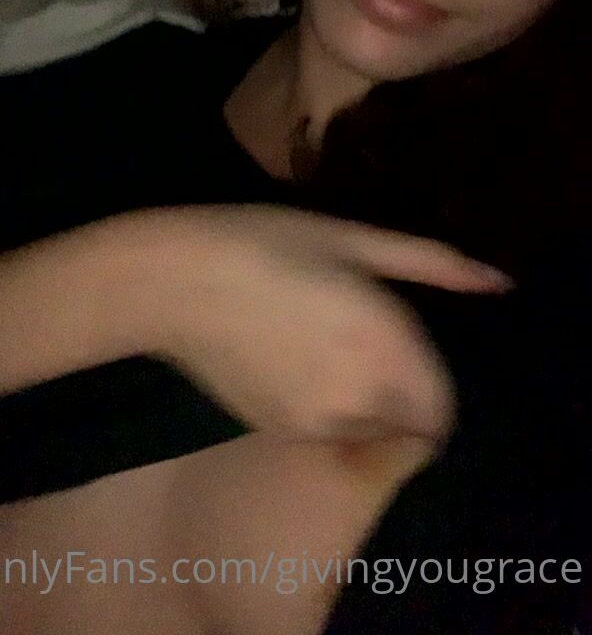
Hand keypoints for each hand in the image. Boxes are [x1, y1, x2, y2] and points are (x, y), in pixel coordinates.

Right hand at [141, 202, 512, 444]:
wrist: (171, 282)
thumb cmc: (264, 242)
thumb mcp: (352, 238)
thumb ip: (432, 264)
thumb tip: (498, 281)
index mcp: (384, 343)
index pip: (443, 405)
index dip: (434, 381)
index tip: (409, 348)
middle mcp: (359, 395)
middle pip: (411, 424)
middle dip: (404, 393)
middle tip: (366, 342)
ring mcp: (316, 423)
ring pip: (369, 430)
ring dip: (367, 404)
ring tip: (323, 347)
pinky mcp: (280, 432)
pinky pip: (328, 431)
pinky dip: (328, 409)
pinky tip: (291, 362)